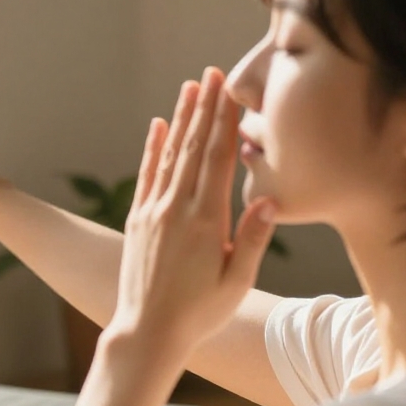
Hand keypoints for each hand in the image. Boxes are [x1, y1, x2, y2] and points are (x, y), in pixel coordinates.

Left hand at [109, 68, 276, 350]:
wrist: (147, 333)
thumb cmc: (200, 314)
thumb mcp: (236, 282)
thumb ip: (253, 240)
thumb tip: (268, 200)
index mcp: (205, 222)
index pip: (217, 160)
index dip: (223, 122)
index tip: (229, 92)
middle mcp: (176, 210)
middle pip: (193, 148)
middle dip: (203, 107)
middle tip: (210, 72)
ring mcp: (152, 213)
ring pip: (169, 156)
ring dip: (181, 118)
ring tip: (189, 87)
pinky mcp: (137, 221)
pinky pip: (147, 175)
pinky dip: (154, 148)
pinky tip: (159, 125)